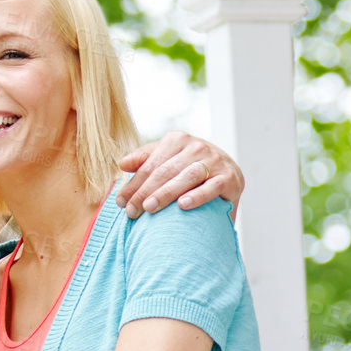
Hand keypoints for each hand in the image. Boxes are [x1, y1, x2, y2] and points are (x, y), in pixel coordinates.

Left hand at [115, 132, 241, 219]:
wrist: (230, 174)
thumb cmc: (192, 169)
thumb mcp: (170, 159)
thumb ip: (147, 159)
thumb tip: (122, 164)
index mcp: (177, 140)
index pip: (150, 164)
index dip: (134, 183)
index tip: (120, 202)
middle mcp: (197, 146)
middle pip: (165, 171)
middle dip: (145, 191)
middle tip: (131, 211)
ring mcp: (214, 161)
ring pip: (186, 177)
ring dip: (166, 193)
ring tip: (149, 208)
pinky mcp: (229, 177)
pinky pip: (211, 187)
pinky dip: (197, 196)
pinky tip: (183, 205)